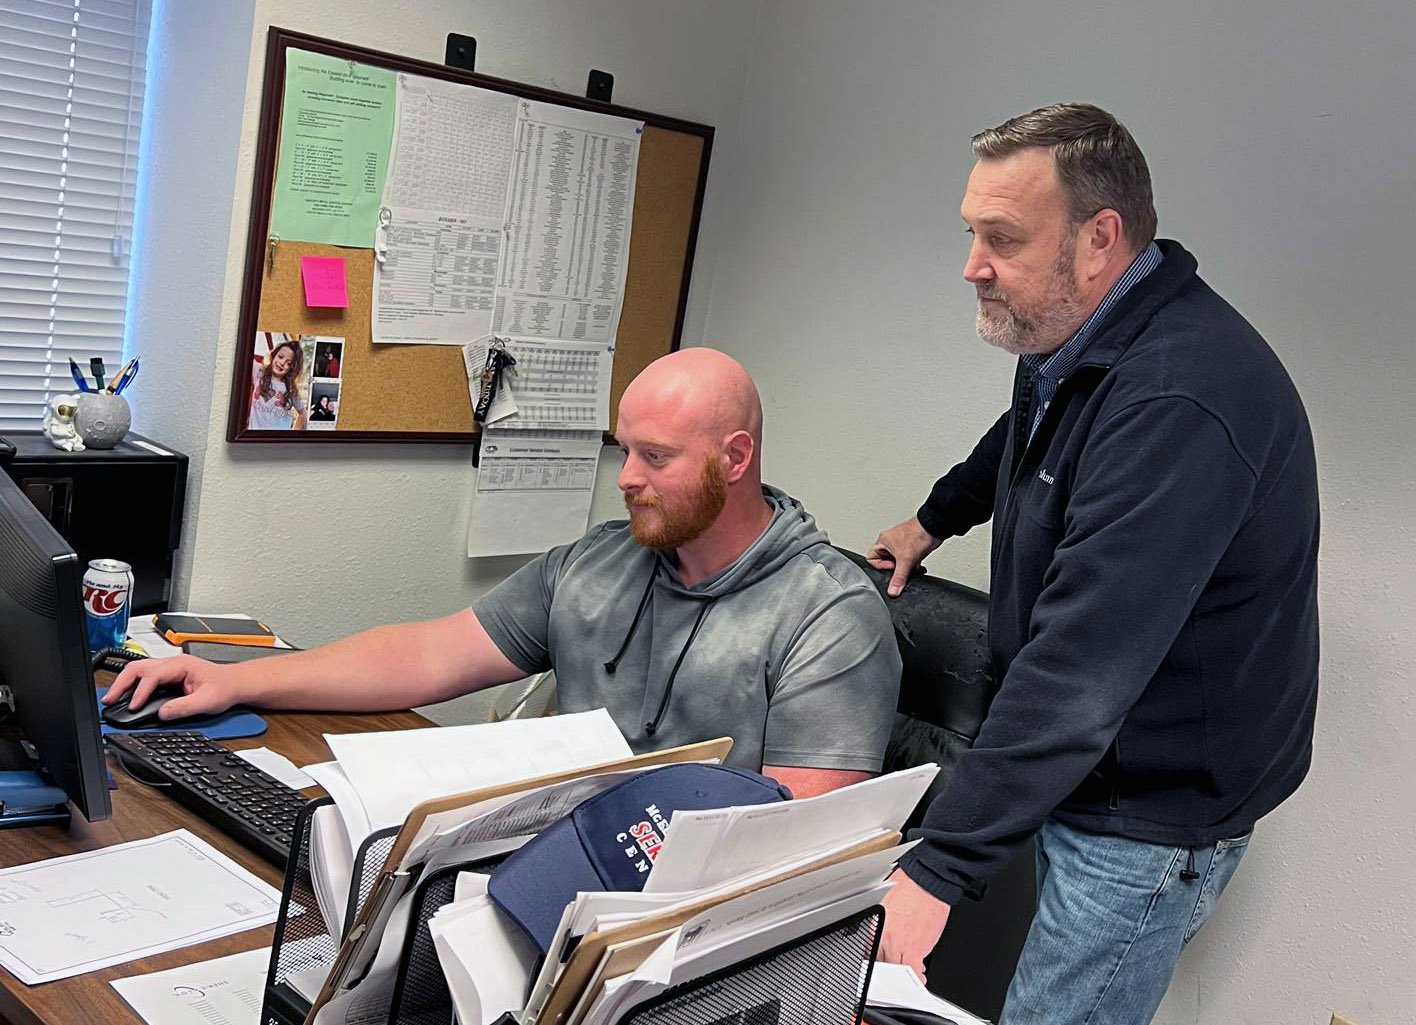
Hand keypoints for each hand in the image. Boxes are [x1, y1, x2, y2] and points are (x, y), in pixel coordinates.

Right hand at [101, 654, 240, 720]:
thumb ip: (185, 707)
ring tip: (111, 699)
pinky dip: (131, 685)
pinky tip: (125, 696)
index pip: (153, 675)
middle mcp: (172, 663)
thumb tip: (163, 713)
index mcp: (181, 665)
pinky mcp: (167, 676)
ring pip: (138, 670)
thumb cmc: (225, 687)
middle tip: (109, 700)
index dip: (140, 692)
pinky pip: (144, 677)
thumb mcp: (208, 701)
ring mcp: (169, 668)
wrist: (235, 683)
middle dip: (121, 683)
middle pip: (138, 667)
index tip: (133, 706)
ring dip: (123, 683)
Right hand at [867, 517, 941, 596]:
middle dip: (896, 568)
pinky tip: (918, 564)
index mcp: (882, 542)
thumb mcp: (905, 561)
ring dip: (906, 567)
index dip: (881, 567)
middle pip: (886, 563)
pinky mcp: (911, 547)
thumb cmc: (917, 534)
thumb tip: (892, 591)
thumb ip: (898, 578)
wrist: (934, 528)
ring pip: (898, 563)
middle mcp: (890, 543)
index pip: (871, 559)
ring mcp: (901, 545)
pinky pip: (908, 560)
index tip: (892, 568)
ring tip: (912, 565)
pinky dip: (913, 564)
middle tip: (903, 567)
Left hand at [880, 869, 951, 980]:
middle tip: (892, 971)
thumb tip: (885, 929)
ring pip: (897, 971)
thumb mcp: (885, 902)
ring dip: (901, 974)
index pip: (869, 952)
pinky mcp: (919, 947)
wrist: (926, 880)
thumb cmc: (908, 884)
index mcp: (875, 926)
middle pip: (882, 964)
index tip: (878, 963)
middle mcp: (885, 938)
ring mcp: (901, 945)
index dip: (874, 960)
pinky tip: (919, 976)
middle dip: (888, 968)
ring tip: (905, 975)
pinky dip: (916, 977)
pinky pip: (914, 971)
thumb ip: (883, 920)